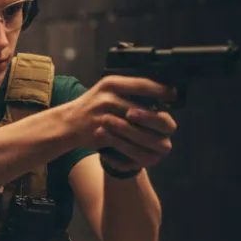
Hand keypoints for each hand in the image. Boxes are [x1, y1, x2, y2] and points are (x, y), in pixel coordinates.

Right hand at [63, 76, 177, 170]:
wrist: (67, 124)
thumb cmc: (92, 106)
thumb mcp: (107, 90)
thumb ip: (129, 91)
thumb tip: (161, 96)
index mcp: (112, 84)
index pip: (143, 85)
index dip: (162, 91)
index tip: (174, 96)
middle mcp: (107, 98)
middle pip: (144, 111)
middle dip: (161, 122)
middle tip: (171, 127)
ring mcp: (103, 116)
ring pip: (137, 132)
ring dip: (153, 142)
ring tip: (165, 146)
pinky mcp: (100, 134)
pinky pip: (126, 146)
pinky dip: (139, 153)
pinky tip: (150, 157)